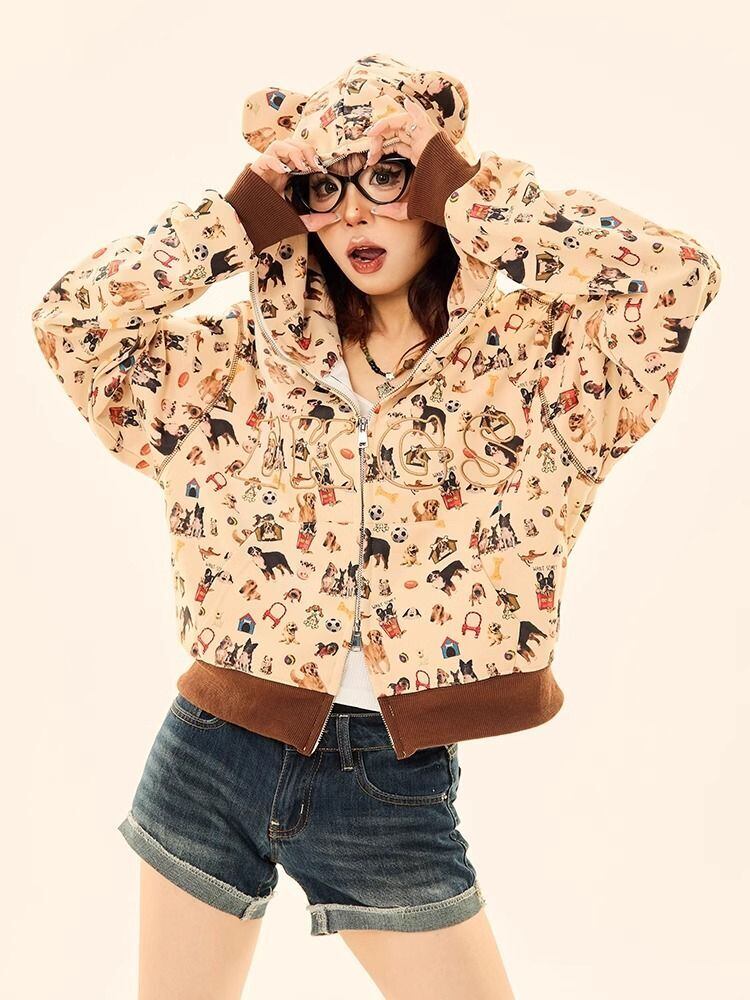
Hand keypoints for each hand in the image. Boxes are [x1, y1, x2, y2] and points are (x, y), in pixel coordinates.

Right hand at [249, 137, 340, 233]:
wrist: (248, 226)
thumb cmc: (269, 221)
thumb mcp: (297, 221)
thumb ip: (315, 220)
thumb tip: (334, 217)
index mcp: (286, 173)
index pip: (300, 154)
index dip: (312, 156)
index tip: (322, 168)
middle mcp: (276, 167)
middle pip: (292, 144)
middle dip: (306, 150)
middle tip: (315, 164)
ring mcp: (265, 167)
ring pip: (279, 145)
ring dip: (293, 152)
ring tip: (301, 166)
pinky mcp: (254, 171)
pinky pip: (264, 158)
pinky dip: (275, 161)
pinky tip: (284, 171)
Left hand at [361, 96, 439, 220]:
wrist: (451, 198)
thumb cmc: (435, 202)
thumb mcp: (409, 207)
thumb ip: (393, 210)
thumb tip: (376, 210)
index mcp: (419, 156)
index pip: (397, 144)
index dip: (381, 148)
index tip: (369, 160)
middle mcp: (422, 145)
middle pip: (396, 133)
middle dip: (378, 140)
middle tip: (369, 155)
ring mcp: (427, 139)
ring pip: (402, 124)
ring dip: (384, 127)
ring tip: (372, 135)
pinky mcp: (431, 135)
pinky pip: (420, 117)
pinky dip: (413, 109)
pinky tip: (406, 103)